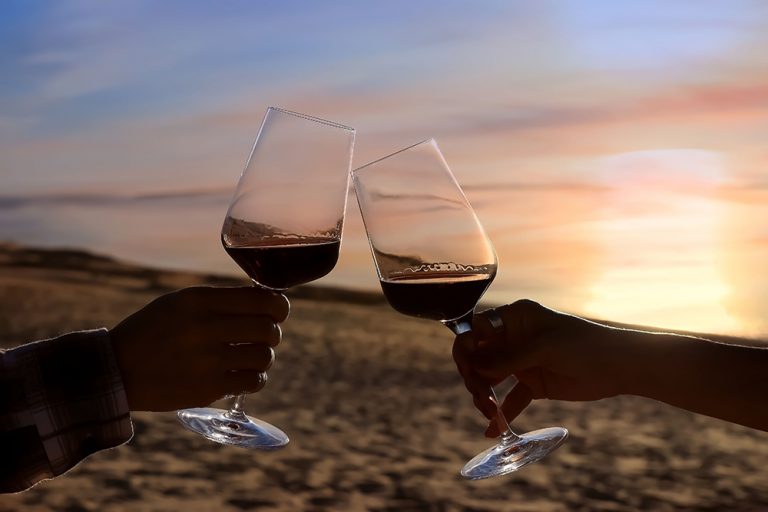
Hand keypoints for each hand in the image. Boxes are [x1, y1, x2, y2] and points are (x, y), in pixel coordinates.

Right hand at [110, 286, 289, 411]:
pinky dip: (255, 379)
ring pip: (264, 356)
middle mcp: (206, 327)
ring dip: (263, 357)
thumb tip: (266, 302)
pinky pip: (253, 381)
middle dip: (272, 332)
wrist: (116, 371)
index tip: (278, 312)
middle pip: (268, 328)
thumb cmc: (153, 331)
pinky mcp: (208, 388)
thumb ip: (220, 301)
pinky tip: (245, 375)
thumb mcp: (180, 303)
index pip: (262, 300)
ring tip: (250, 357)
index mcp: (200, 300)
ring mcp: (208, 359)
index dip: (279, 307)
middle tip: (264, 336)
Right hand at [453, 299, 625, 436]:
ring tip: (490, 413)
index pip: (476, 331)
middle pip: (478, 358)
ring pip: (489, 379)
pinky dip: (501, 414)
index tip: (471, 370)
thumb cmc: (583, 344)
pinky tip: (493, 430)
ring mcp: (521, 362)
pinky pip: (510, 399)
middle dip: (474, 377)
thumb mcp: (544, 347)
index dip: (468, 349)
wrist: (619, 366)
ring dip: (484, 396)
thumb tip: (473, 365)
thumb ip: (508, 357)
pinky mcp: (533, 384)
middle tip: (481, 397)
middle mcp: (512, 338)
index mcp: (513, 318)